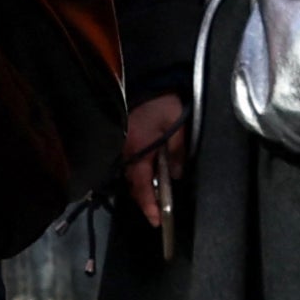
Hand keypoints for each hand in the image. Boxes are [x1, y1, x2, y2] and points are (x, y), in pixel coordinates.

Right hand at [124, 91, 187, 230]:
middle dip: (145, 199)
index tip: (156, 220)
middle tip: (158, 211)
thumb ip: (177, 153)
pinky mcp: (122, 138)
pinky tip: (148, 173)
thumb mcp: (177, 127)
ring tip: (155, 195)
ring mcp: (122, 145)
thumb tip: (177, 176)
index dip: (149, 205)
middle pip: (133, 183)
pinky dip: (138, 172)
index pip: (142, 186)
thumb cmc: (163, 104)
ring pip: (130, 173)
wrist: (148, 79)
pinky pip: (128, 162)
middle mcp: (126, 151)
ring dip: (142, 185)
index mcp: (139, 151)